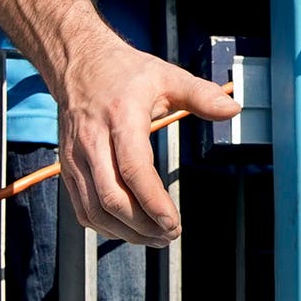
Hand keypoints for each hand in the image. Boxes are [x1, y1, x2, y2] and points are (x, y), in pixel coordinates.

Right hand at [55, 34, 239, 245]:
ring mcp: (75, 157)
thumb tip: (233, 110)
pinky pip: (82, 209)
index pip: (133, 168)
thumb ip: (200, 95)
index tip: (173, 223)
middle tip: (170, 234)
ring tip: (155, 237)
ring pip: (95, 210)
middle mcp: (92, 140)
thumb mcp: (167, 76)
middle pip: (112, 197)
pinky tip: (129, 228)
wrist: (79, 63)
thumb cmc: (125, 72)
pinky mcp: (67, 168)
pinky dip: (106, 227)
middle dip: (143, 225)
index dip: (153, 202)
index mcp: (120, 117)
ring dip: (126, 232)